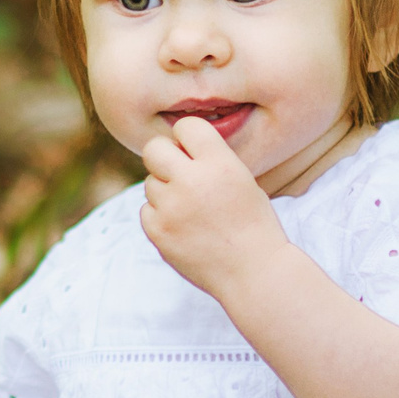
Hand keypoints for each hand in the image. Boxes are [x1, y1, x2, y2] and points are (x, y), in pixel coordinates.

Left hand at [139, 116, 287, 297]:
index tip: (193, 150)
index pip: (186, 126)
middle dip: (164, 157)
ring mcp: (171, 208)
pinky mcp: (158, 231)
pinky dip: (160, 216)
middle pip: (154, 149)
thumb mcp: (240, 178)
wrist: (253, 271)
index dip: (188, 137)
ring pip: (150, 182)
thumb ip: (208, 159)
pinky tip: (184, 227)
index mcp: (219, 163)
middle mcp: (192, 180)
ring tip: (192, 210)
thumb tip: (172, 145)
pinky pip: (146, 209)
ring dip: (165, 191)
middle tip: (179, 173)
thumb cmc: (251, 222)